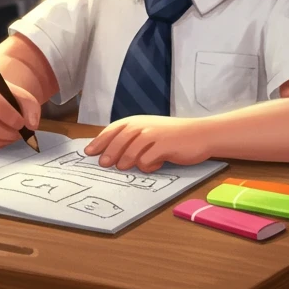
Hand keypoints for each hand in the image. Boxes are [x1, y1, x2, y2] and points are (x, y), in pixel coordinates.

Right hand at [0, 74, 40, 150]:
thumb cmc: (1, 95)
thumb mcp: (18, 94)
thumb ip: (30, 106)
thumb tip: (31, 125)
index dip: (12, 118)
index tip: (21, 123)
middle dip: (9, 133)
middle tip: (19, 133)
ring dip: (3, 141)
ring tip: (12, 135)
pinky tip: (1, 138)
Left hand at [84, 116, 210, 172]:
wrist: (200, 134)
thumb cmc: (173, 135)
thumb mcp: (150, 131)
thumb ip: (132, 138)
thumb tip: (110, 152)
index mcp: (138, 121)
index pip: (113, 130)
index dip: (99, 141)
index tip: (88, 152)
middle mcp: (143, 126)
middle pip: (118, 141)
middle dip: (108, 153)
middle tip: (103, 164)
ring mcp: (153, 135)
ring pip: (130, 152)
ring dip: (127, 162)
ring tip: (127, 167)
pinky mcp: (164, 146)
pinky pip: (147, 161)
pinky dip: (147, 166)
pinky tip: (156, 164)